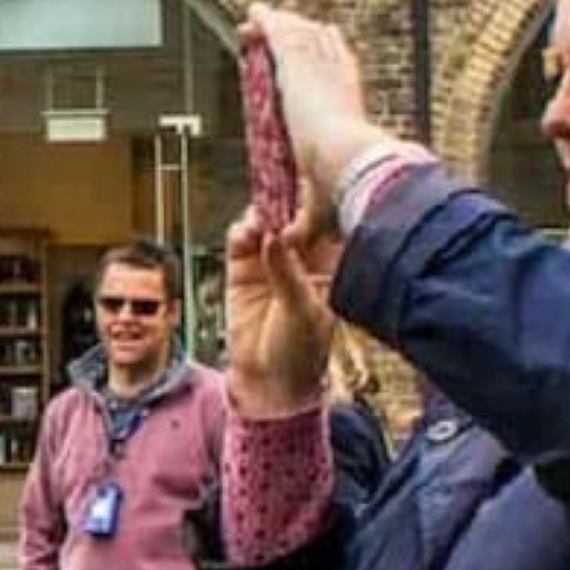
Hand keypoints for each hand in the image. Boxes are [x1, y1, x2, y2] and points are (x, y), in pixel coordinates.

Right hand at [222, 195, 341, 419]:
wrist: (269, 382)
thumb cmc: (300, 351)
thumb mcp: (302, 310)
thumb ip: (286, 272)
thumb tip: (273, 235)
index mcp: (330, 267)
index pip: (324, 226)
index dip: (315, 206)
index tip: (308, 186)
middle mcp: (301, 261)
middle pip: (292, 220)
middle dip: (284, 204)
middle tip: (277, 190)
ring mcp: (270, 265)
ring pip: (265, 227)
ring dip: (261, 217)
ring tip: (259, 216)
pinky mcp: (242, 274)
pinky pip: (239, 244)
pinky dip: (239, 234)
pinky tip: (244, 231)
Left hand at [241, 3, 391, 206]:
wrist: (351, 167)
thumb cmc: (347, 188)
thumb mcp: (319, 207)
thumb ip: (300, 223)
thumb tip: (286, 242)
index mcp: (345, 113)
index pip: (337, 79)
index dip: (327, 63)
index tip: (321, 51)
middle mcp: (336, 87)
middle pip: (317, 52)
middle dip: (298, 37)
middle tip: (280, 26)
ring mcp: (318, 76)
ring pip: (299, 41)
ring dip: (278, 28)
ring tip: (259, 17)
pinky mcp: (298, 69)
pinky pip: (280, 38)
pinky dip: (267, 24)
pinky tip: (253, 13)